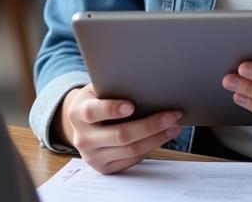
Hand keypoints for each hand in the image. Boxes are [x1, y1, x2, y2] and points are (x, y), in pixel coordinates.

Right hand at [58, 85, 182, 173]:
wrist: (81, 124)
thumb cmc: (95, 100)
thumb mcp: (95, 90)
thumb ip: (110, 89)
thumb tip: (142, 83)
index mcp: (77, 113)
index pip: (92, 112)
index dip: (112, 109)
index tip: (131, 105)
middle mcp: (82, 138)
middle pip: (119, 135)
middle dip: (149, 125)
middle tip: (170, 115)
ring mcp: (93, 157)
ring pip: (130, 150)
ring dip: (156, 138)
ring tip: (173, 126)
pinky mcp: (104, 168)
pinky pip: (132, 160)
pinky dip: (150, 147)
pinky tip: (162, 136)